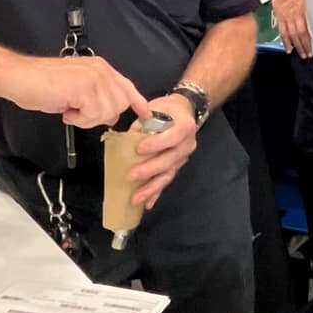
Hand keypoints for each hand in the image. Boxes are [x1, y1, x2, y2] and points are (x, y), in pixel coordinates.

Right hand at [1, 55, 152, 128]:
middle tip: (80, 114)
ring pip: (108, 112)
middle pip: (120, 104)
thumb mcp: (77, 88)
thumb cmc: (42, 83)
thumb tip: (111, 115)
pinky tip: (66, 110)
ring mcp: (94, 78)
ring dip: (89, 119)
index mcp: (100, 68)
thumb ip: (97, 97)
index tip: (146, 114)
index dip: (138, 102)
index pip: (127, 86)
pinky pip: (93, 115)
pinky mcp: (84, 88)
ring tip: (71, 110)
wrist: (19, 77)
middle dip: (102, 116)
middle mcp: (101, 70)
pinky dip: (79, 119)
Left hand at [127, 93, 199, 208]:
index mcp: (184, 127)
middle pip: (169, 160)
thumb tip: (124, 139)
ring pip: (168, 175)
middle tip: (131, 176)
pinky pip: (166, 181)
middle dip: (149, 170)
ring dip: (151, 188)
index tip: (140, 149)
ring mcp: (183, 157)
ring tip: (136, 198)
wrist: (184, 111)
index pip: (172, 137)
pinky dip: (156, 193)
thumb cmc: (168, 109)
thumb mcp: (156, 107)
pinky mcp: (177, 166)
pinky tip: (147, 204)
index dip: (157, 144)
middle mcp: (187, 144)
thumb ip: (142, 122)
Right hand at [272, 0, 311, 57]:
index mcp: (305, 10)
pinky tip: (288, 49)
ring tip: (302, 55)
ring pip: (292, 36)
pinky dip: (285, 42)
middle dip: (306, 46)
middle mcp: (296, 15)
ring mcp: (287, 18)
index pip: (310, 28)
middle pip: (302, 35)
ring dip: (297, 47)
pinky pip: (282, 32)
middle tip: (310, 55)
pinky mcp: (280, 18)